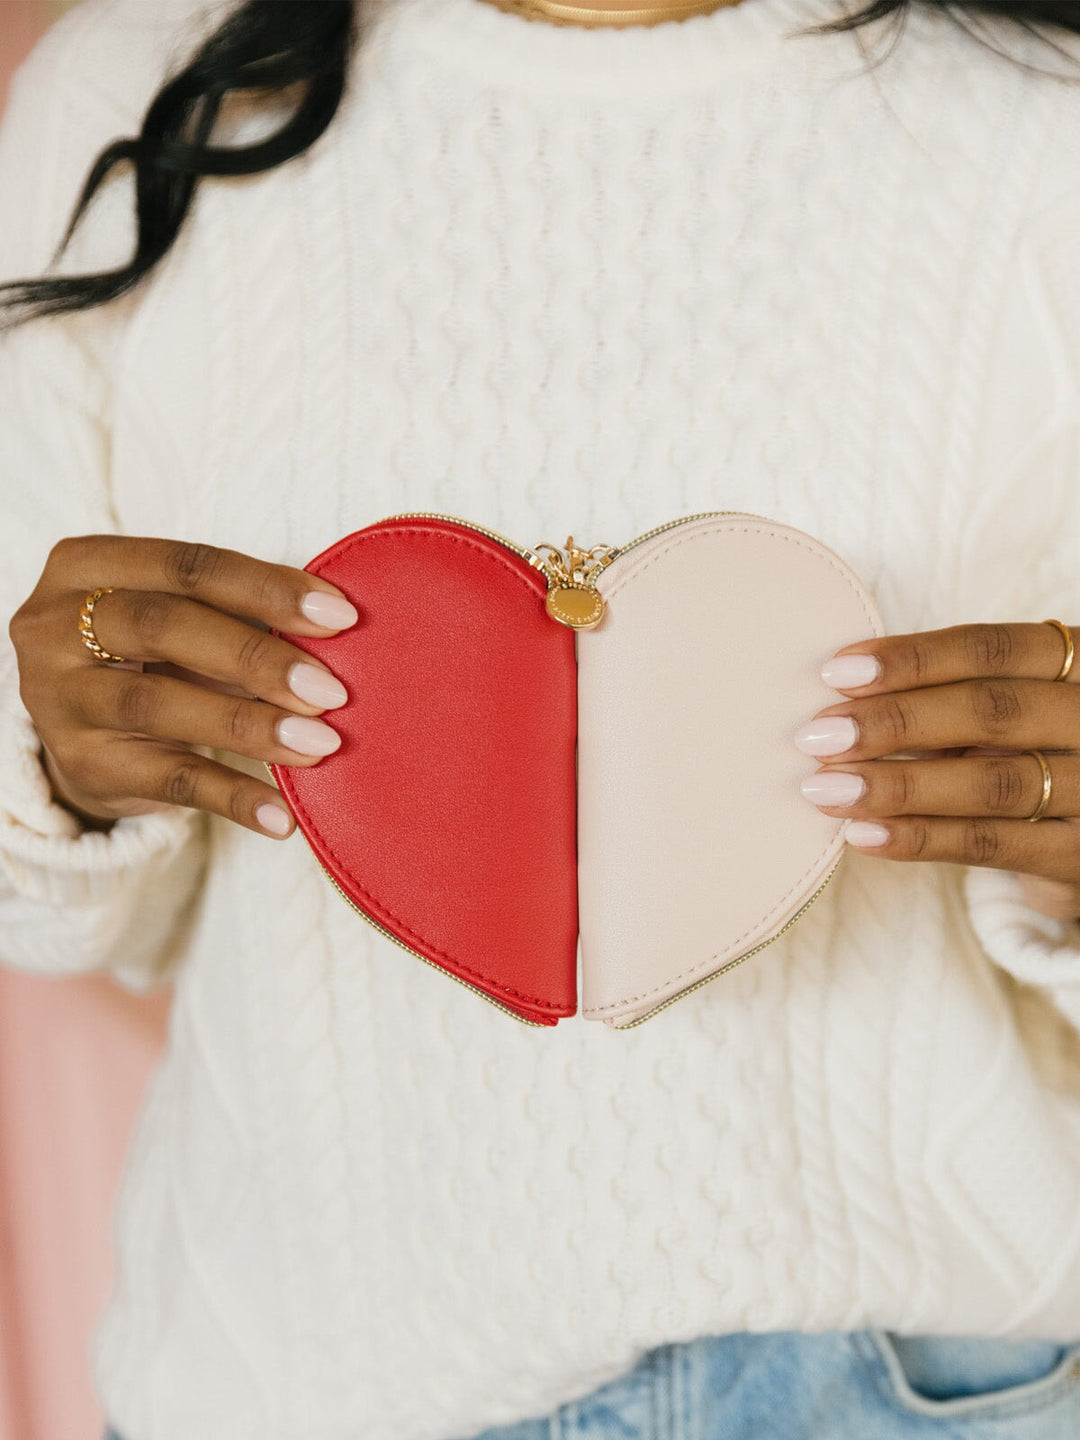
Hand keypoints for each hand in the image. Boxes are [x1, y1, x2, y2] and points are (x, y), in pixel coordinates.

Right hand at [8, 536, 358, 838]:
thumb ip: (238, 615)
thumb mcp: (180, 619)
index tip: (341, 616)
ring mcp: (60, 698)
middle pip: (165, 627)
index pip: (186, 566)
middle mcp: (55, 626)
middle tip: (331, 690)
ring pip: (160, 706)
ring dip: (250, 727)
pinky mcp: (83, 764)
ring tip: (319, 744)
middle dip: (258, 658)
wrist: (84, 730)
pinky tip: (282, 815)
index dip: (267, 588)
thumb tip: (335, 631)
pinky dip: (233, 798)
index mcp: (86, 565)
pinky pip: (168, 780)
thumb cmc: (152, 654)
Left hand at [794, 621, 1079, 920]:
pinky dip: (919, 838)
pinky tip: (862, 835)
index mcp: (1076, 665)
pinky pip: (991, 845)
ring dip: (895, 786)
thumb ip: (947, 698)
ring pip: (989, 783)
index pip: (990, 650)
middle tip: (817, 735)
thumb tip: (840, 700)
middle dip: (894, 722)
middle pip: (990, 712)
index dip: (911, 658)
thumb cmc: (1031, 752)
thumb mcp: (1008, 711)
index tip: (836, 671)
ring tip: (825, 788)